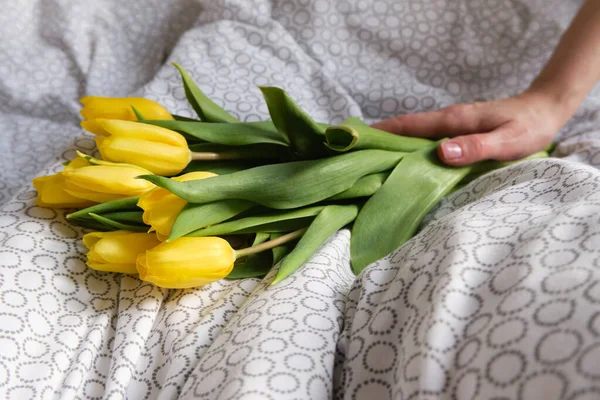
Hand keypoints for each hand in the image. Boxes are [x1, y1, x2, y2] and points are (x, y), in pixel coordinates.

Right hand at [371, 90, 569, 165]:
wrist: (544, 110)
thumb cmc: (528, 127)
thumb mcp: (506, 141)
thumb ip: (475, 147)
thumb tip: (440, 153)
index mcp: (451, 121)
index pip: (406, 125)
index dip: (378, 132)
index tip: (353, 141)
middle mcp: (445, 121)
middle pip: (402, 130)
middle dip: (376, 141)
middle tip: (352, 160)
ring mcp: (448, 126)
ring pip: (411, 136)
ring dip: (390, 147)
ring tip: (368, 165)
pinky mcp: (454, 133)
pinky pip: (424, 141)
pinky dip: (408, 150)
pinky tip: (402, 164)